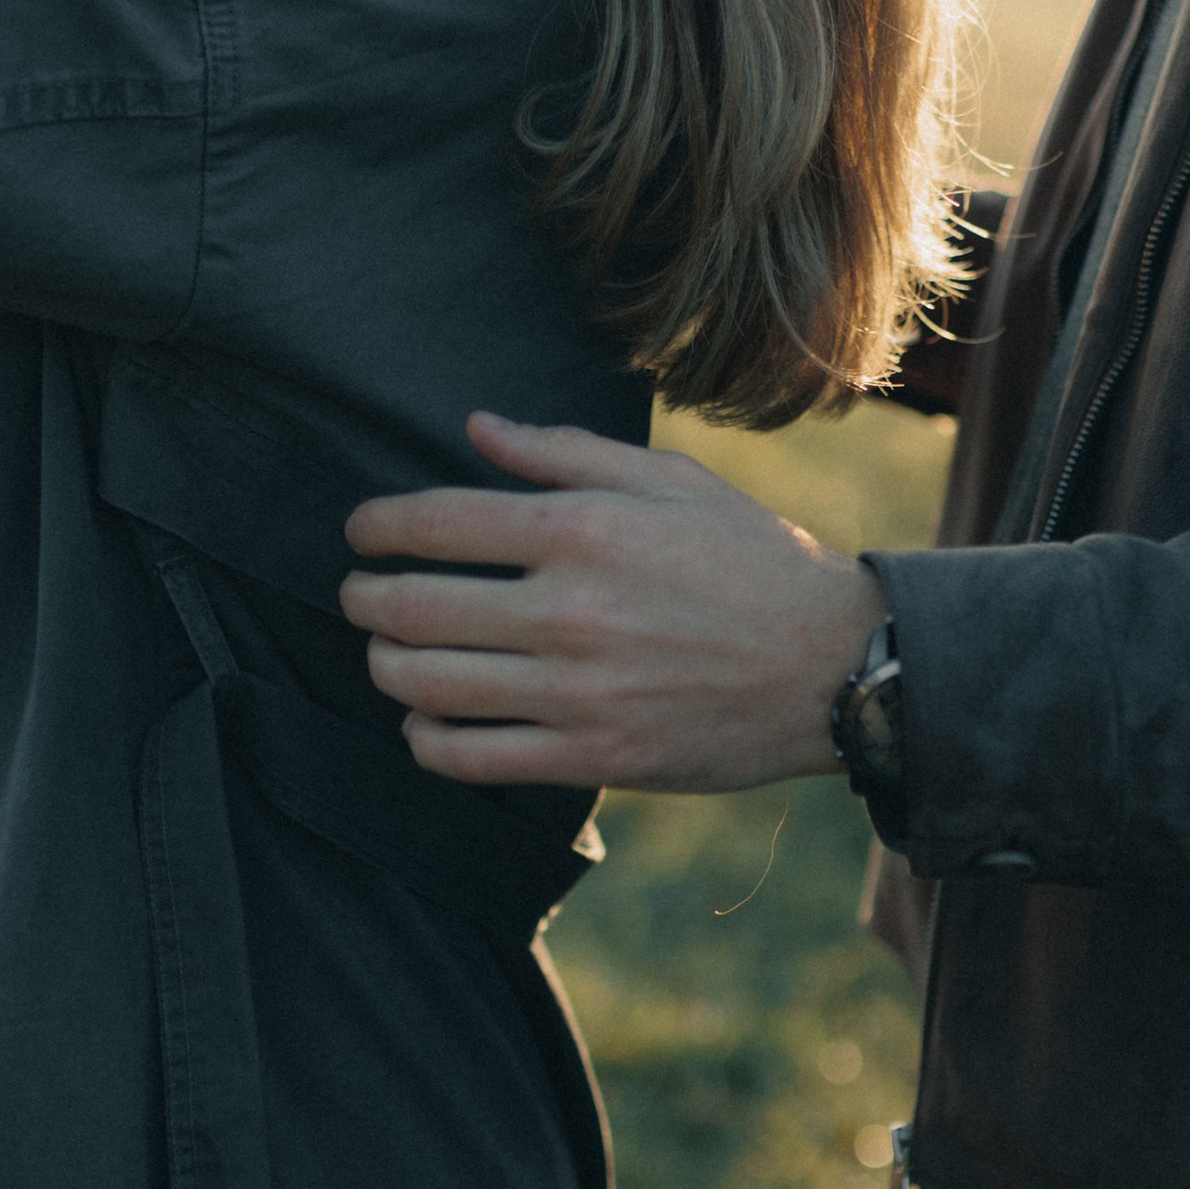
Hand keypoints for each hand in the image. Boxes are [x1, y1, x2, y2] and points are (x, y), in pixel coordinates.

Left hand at [341, 415, 881, 792]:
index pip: (434, 522)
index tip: (361, 533)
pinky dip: (426, 741)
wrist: (832, 667)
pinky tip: (423, 721)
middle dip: (363, 598)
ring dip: (385, 667)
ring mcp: (577, 694)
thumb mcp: (670, 481)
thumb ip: (564, 454)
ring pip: (428, 686)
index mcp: (582, 530)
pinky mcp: (592, 759)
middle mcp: (569, 612)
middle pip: (413, 608)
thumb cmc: (751, 561)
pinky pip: (470, 759)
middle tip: (357, 594)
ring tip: (386, 653)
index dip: (376, 527)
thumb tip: (476, 428)